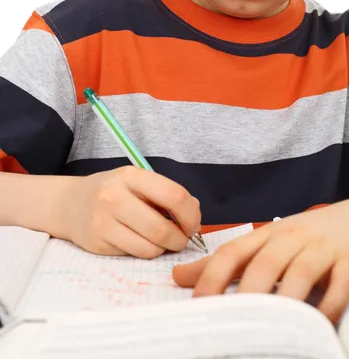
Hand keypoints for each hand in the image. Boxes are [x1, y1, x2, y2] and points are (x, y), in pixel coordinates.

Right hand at [60, 166, 201, 258]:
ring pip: (150, 248)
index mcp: (131, 176)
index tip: (193, 223)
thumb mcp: (137, 182)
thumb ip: (165, 194)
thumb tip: (194, 212)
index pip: (174, 196)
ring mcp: (104, 222)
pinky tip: (142, 242)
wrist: (70, 204)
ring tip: (162, 241)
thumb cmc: (114, 192)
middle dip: (180, 239)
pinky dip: (146, 252)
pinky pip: (134, 255)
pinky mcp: (98, 244)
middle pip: (162, 229)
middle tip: (181, 238)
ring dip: (164, 248)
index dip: (191, 214)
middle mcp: (115, 197)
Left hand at [172, 201, 348, 322]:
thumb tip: (177, 277)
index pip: (233, 251)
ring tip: (272, 327)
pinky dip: (329, 306)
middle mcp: (291, 237)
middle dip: (249, 292)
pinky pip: (341, 283)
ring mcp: (322, 247)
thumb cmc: (299, 238)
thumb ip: (223, 263)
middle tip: (235, 322)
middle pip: (266, 262)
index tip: (198, 305)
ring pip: (302, 271)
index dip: (213, 276)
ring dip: (287, 299)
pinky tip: (317, 326)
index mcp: (265, 234)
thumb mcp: (262, 244)